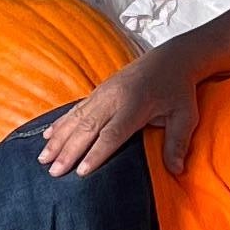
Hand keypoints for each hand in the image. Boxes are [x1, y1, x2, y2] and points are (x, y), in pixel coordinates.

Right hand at [39, 35, 207, 180]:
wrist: (171, 58)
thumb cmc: (179, 90)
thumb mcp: (186, 116)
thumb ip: (178, 142)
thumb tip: (177, 170)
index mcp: (135, 105)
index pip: (112, 134)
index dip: (96, 153)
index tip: (81, 172)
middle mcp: (114, 98)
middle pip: (88, 128)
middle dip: (69, 151)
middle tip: (54, 172)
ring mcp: (103, 93)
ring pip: (76, 118)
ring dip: (59, 139)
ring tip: (43, 158)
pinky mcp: (98, 91)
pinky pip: (76, 109)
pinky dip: (60, 123)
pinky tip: (47, 136)